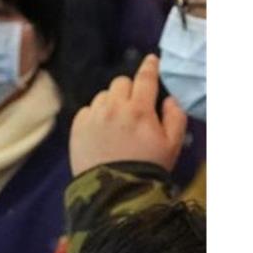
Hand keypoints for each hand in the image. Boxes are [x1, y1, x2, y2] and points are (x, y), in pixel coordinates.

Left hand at [69, 54, 187, 175]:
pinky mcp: (76, 128)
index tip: (151, 60)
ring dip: (111, 102)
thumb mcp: (172, 144)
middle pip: (120, 82)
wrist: (115, 192)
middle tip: (134, 105)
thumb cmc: (148, 167)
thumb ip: (175, 116)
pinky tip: (101, 129)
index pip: (145, 78)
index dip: (149, 67)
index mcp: (139, 109)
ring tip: (117, 121)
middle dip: (130, 89)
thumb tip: (169, 98)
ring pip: (102, 96)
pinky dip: (95, 114)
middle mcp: (113, 108)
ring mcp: (92, 117)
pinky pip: (86, 110)